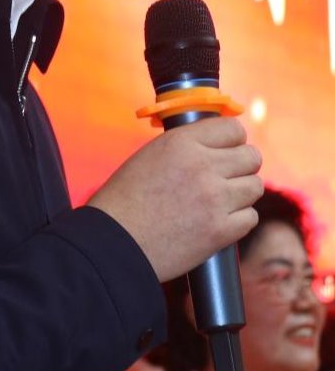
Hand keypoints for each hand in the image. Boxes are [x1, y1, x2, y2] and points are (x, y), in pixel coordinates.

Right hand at [87, 116, 262, 281]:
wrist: (115, 241)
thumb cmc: (126, 199)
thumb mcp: (151, 155)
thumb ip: (186, 146)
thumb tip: (217, 145)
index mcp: (182, 142)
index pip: (234, 129)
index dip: (233, 141)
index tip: (227, 150)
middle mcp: (203, 166)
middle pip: (252, 157)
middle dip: (242, 166)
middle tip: (226, 178)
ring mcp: (215, 199)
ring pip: (254, 186)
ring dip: (240, 194)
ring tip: (218, 201)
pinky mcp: (221, 230)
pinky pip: (250, 217)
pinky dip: (237, 220)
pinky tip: (217, 221)